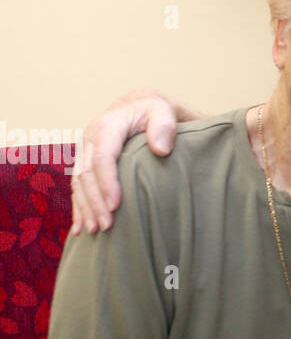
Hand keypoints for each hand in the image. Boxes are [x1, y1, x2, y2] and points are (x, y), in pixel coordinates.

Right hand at [71, 90, 196, 234]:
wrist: (139, 107)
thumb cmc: (155, 111)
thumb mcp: (164, 111)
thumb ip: (164, 126)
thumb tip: (160, 149)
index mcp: (107, 126)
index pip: (103, 157)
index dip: (107, 183)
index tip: (116, 207)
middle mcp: (90, 138)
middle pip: (87, 174)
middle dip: (96, 202)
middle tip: (107, 227)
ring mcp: (85, 151)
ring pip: (79, 183)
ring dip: (86, 209)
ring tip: (96, 232)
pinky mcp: (85, 162)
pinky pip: (77, 187)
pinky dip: (78, 208)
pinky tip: (80, 228)